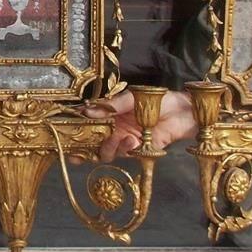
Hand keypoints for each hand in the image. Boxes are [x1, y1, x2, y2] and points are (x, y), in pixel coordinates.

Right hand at [82, 88, 197, 160]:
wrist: (185, 111)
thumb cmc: (159, 98)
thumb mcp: (131, 97)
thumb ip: (110, 106)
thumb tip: (87, 110)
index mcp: (110, 114)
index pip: (88, 123)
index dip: (76, 130)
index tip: (65, 134)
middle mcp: (115, 129)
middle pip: (94, 143)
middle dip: (86, 149)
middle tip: (80, 151)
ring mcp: (126, 141)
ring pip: (108, 152)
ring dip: (109, 147)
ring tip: (119, 138)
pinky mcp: (140, 151)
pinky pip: (126, 154)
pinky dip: (127, 149)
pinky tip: (134, 140)